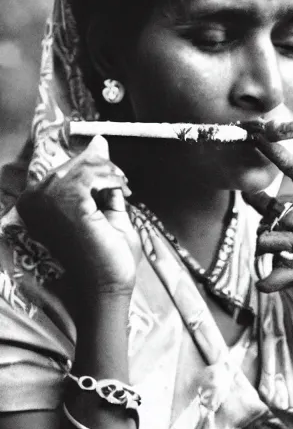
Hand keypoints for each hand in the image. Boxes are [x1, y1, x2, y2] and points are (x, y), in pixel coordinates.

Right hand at [17, 136, 139, 297]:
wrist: (109, 286)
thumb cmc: (105, 255)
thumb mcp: (103, 207)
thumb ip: (98, 177)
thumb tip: (99, 142)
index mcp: (36, 202)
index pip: (65, 167)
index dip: (94, 166)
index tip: (114, 180)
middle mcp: (33, 199)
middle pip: (73, 162)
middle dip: (104, 167)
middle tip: (122, 184)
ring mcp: (46, 199)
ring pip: (84, 164)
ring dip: (110, 172)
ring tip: (123, 188)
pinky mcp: (65, 201)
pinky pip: (91, 171)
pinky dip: (111, 177)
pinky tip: (121, 191)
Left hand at [243, 137, 292, 332]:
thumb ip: (283, 209)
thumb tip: (250, 193)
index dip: (275, 152)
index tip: (257, 132)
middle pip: (273, 210)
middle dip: (265, 226)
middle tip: (276, 242)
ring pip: (268, 238)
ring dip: (265, 251)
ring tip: (277, 259)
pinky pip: (276, 270)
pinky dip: (268, 280)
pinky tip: (267, 284)